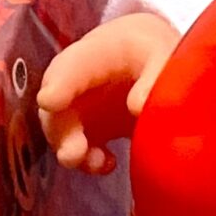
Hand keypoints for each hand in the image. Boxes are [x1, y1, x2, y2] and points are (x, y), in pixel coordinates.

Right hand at [36, 14, 179, 172]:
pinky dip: (87, 160)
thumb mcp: (165, 55)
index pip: (73, 64)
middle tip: (74, 153)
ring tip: (98, 162)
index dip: (60, 82)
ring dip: (72, 151)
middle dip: (60, 130)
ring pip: (61, 131)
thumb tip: (138, 107)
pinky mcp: (87, 128)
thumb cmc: (153, 54)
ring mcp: (79, 105)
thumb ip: (155, 77)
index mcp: (99, 52)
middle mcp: (78, 80)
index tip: (51, 100)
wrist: (149, 61)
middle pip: (57, 104)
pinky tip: (109, 163)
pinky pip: (76, 148)